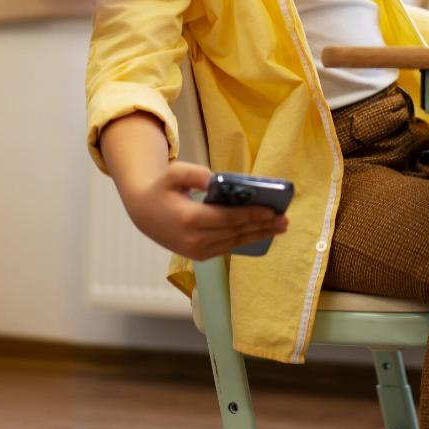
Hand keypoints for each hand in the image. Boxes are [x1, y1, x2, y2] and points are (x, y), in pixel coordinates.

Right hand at [117, 161, 289, 260]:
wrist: (143, 213)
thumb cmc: (162, 188)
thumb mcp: (173, 172)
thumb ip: (193, 173)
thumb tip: (214, 179)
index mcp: (190, 219)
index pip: (228, 219)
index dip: (251, 215)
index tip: (272, 211)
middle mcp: (194, 240)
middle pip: (235, 233)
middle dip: (262, 227)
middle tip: (284, 220)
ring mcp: (196, 251)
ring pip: (234, 244)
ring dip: (258, 236)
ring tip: (279, 227)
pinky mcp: (198, 256)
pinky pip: (227, 248)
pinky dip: (245, 241)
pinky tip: (261, 233)